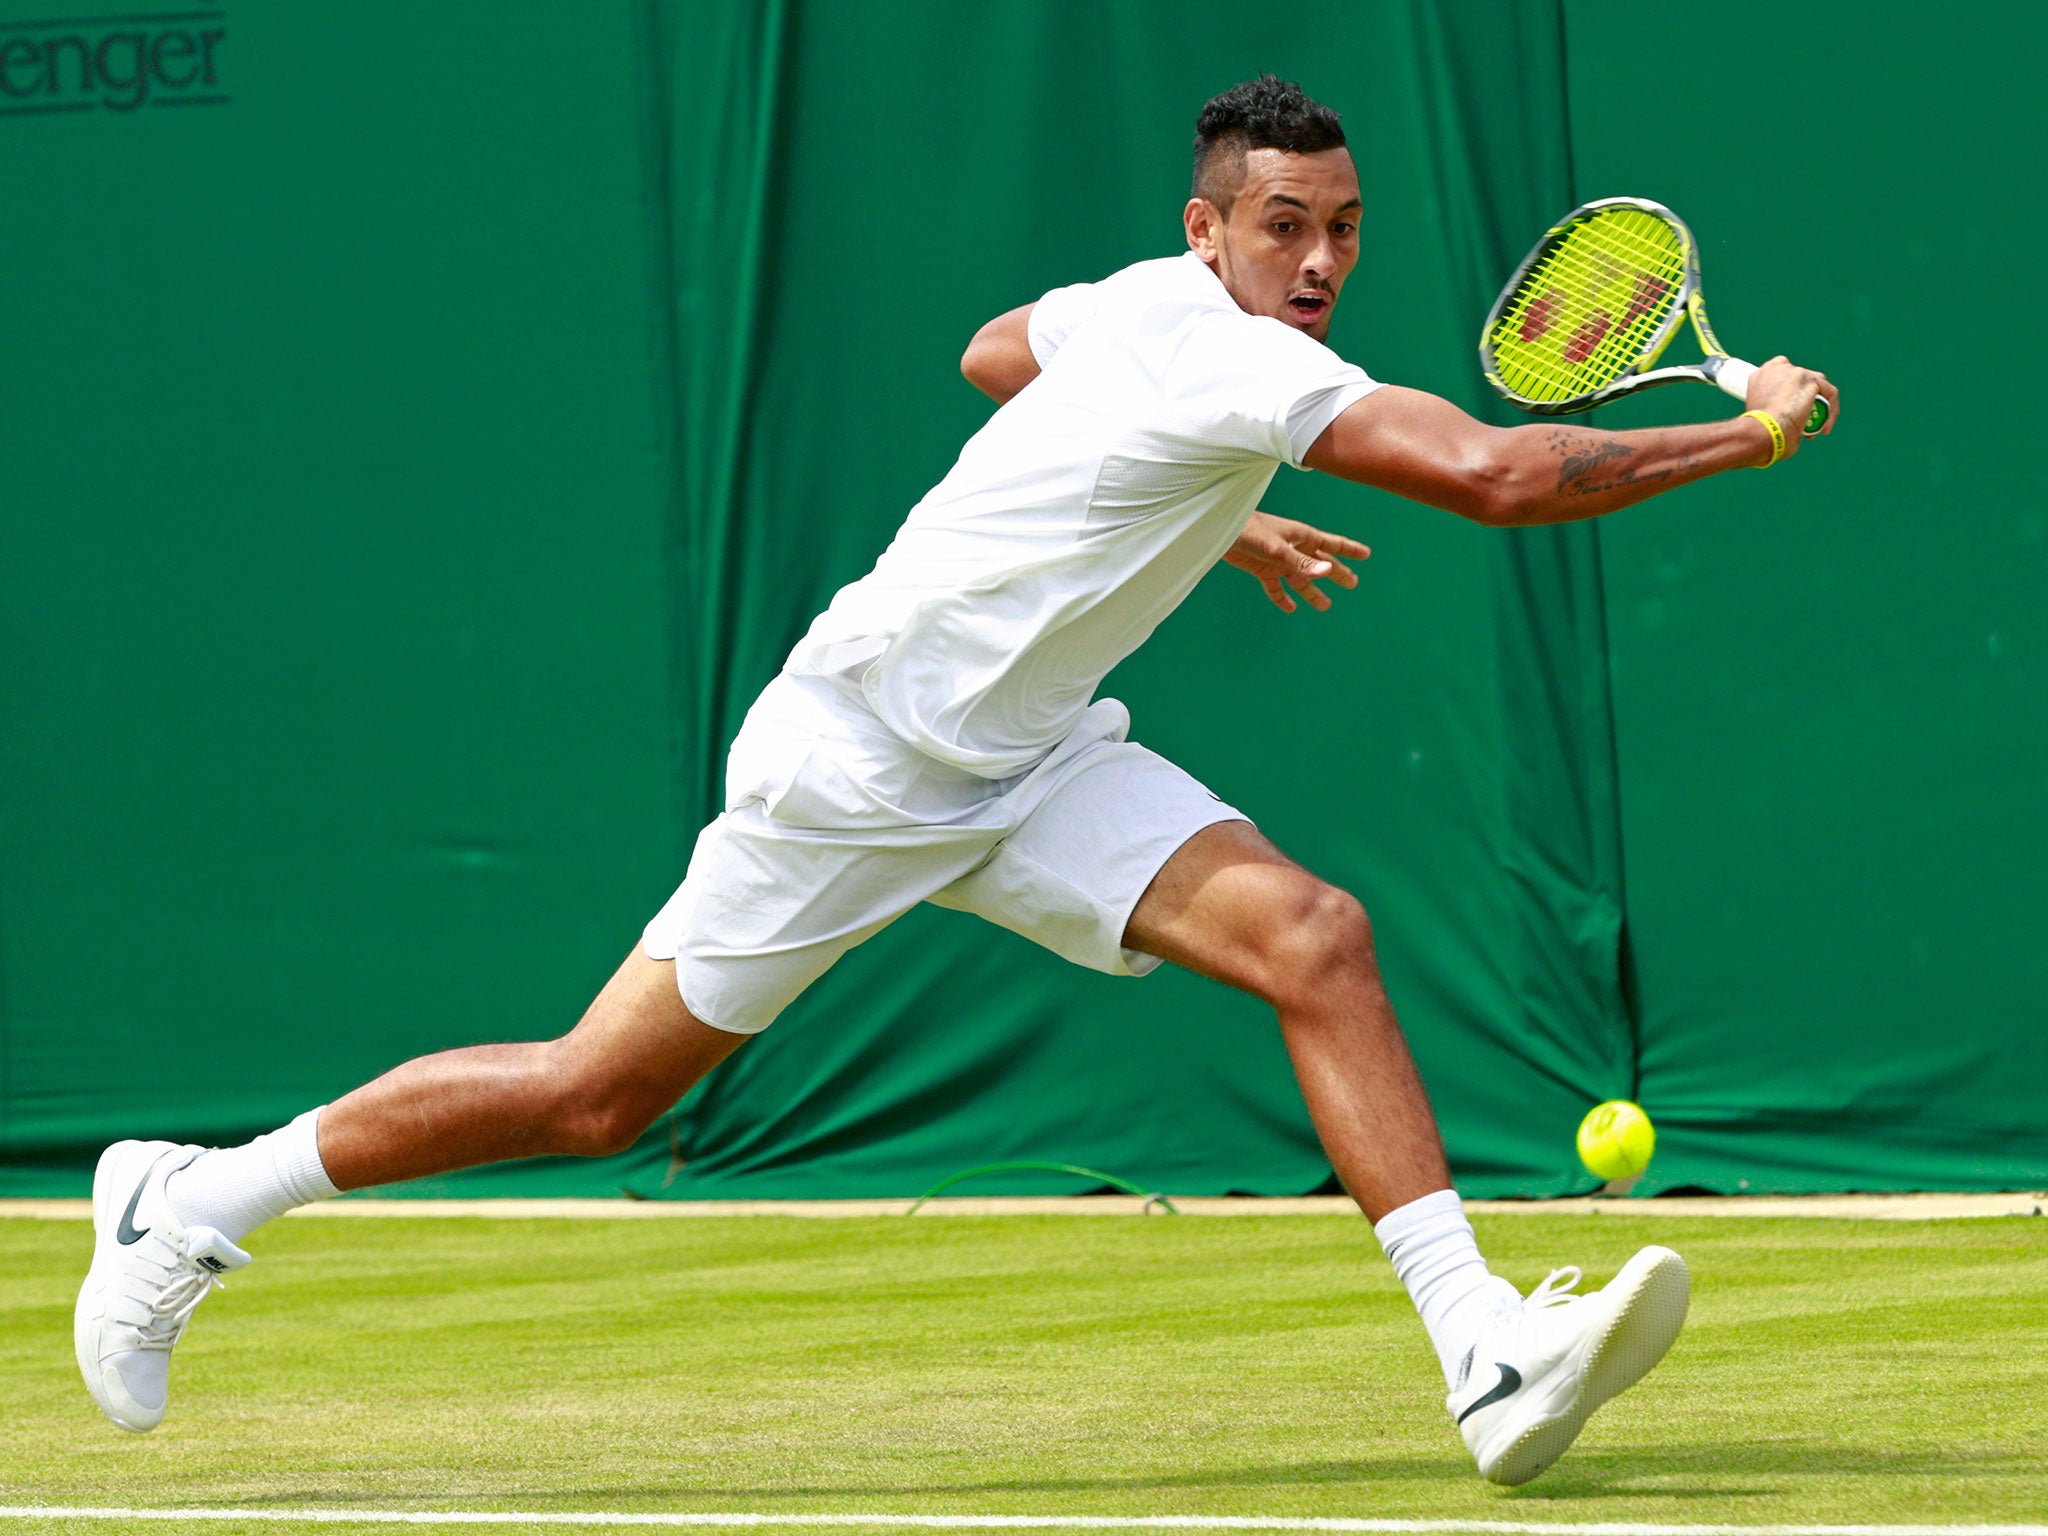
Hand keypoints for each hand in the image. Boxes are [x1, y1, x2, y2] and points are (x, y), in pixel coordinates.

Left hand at [1223, 511, 1368, 612]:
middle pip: (1321, 564)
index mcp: (1302, 537)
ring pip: (1301, 580)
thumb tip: (1328, 572)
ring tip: (1326, 606)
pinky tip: (1290, 609)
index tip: (1367, 554)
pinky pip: (1276, 588)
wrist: (1219, 530)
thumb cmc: (1248, 530)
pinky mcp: (1263, 570)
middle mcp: (1294, 549)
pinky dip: (1283, 598)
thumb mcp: (1276, 548)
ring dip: (1313, 592)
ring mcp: (1279, 561)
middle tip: (1353, 583)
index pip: (1332, 544)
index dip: (1350, 549)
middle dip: (1338, 573)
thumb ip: (1300, 562)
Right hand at [1746, 356, 1839, 457]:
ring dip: (1819, 405)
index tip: (1788, 409)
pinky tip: (1824, 429)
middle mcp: (1778, 368)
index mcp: (1760, 375)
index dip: (1787, 391)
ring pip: (1818, 386)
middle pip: (1800, 379)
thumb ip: (1773, 408)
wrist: (1760, 431)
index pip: (1780, 375)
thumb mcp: (1760, 414)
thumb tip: (1788, 423)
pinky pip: (1830, 394)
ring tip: (1814, 428)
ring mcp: (1796, 372)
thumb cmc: (1755, 432)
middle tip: (1803, 421)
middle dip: (1804, 398)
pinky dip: (1830, 412)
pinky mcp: (1812, 380)